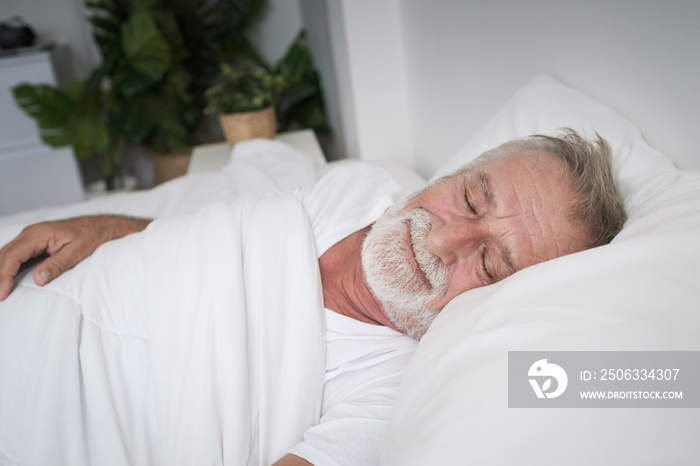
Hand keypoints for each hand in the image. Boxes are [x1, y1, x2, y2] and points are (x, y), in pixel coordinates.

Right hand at [0, 215, 150, 300]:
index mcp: (38, 234)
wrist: (101, 227)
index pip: (13, 256)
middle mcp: (30, 234)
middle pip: (5, 256)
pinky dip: (8, 267)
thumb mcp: (77, 253)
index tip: (2, 292)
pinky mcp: (34, 243)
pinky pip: (15, 256)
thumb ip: (57, 265)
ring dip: (0, 272)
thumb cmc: (91, 237)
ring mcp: (31, 237)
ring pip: (7, 255)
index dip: (4, 275)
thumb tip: (38, 279)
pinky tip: (5, 280)